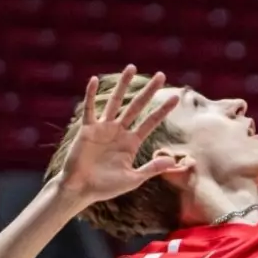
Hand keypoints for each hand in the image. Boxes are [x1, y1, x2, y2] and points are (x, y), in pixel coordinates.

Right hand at [54, 65, 187, 204]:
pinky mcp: (87, 129)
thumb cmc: (105, 187)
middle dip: (149, 91)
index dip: (163, 110)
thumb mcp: (133, 179)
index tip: (176, 97)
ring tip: (131, 67)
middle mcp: (119, 131)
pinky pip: (90, 109)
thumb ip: (152, 169)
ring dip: (123, 85)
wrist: (81, 189)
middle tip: (161, 75)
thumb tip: (173, 161)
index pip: (151, 122)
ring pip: (115, 102)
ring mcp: (103, 128)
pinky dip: (91, 94)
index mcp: (132, 142)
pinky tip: (95, 80)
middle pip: (136, 106)